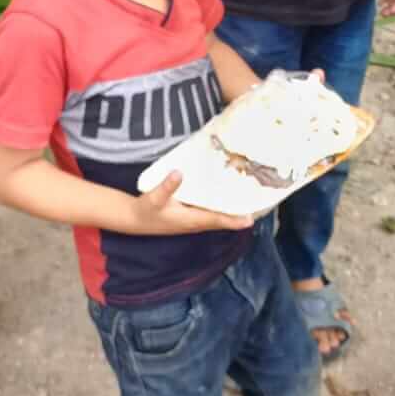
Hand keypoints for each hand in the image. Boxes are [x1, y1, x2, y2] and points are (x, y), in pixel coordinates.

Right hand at [131, 171, 255, 233]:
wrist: (135, 220)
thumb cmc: (146, 210)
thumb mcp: (154, 197)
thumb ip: (166, 186)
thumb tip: (179, 173)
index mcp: (190, 220)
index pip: (217, 220)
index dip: (234, 219)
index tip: (250, 218)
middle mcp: (195, 222)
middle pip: (222, 220)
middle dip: (239, 216)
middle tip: (259, 207)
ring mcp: (193, 221)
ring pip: (218, 218)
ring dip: (232, 213)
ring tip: (249, 203)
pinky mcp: (190, 216)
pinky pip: (210, 214)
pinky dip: (221, 209)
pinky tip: (227, 199)